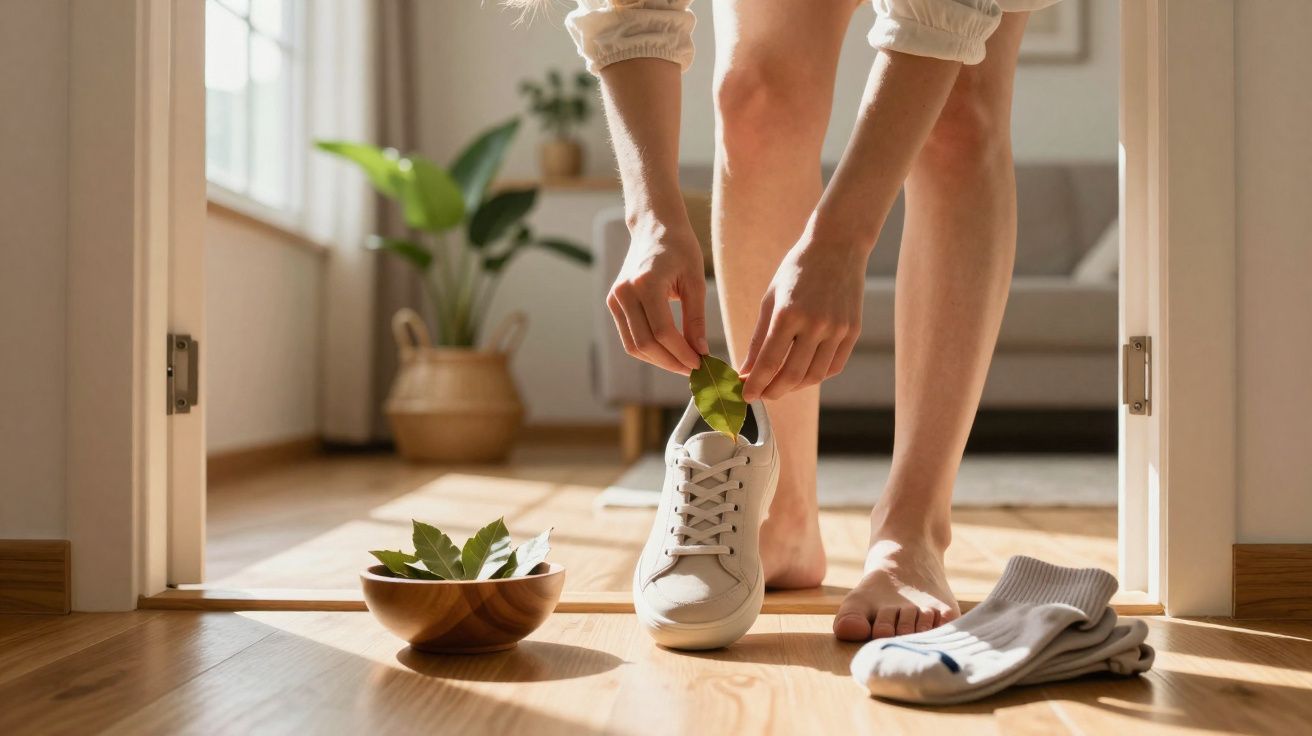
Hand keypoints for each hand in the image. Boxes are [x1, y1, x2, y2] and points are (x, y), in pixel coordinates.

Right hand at [607, 228, 707, 374]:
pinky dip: (648, 350)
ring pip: (634, 346)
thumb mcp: (695, 281)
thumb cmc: (680, 249)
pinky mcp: (613, 304)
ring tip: (683, 363)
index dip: (682, 353)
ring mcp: (615, 299)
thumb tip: (700, 352)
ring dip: (659, 360)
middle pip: (645, 344)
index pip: (663, 332)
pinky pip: (629, 337)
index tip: (701, 364)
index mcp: (646, 284)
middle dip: (671, 362)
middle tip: (694, 370)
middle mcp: (625, 293)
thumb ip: (696, 319)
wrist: (654, 227)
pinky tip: (668, 352)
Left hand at [741, 234, 865, 400]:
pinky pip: (833, 366)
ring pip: (814, 376)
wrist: (838, 246)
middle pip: (792, 375)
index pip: (769, 363)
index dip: (755, 384)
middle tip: (761, 394)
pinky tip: (803, 373)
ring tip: (780, 384)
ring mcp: (837, 329)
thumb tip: (746, 370)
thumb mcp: (771, 299)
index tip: (745, 395)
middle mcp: (815, 324)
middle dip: (772, 391)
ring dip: (794, 387)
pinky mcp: (853, 331)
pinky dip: (816, 375)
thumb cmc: (797, 270)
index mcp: (788, 313)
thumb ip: (758, 338)